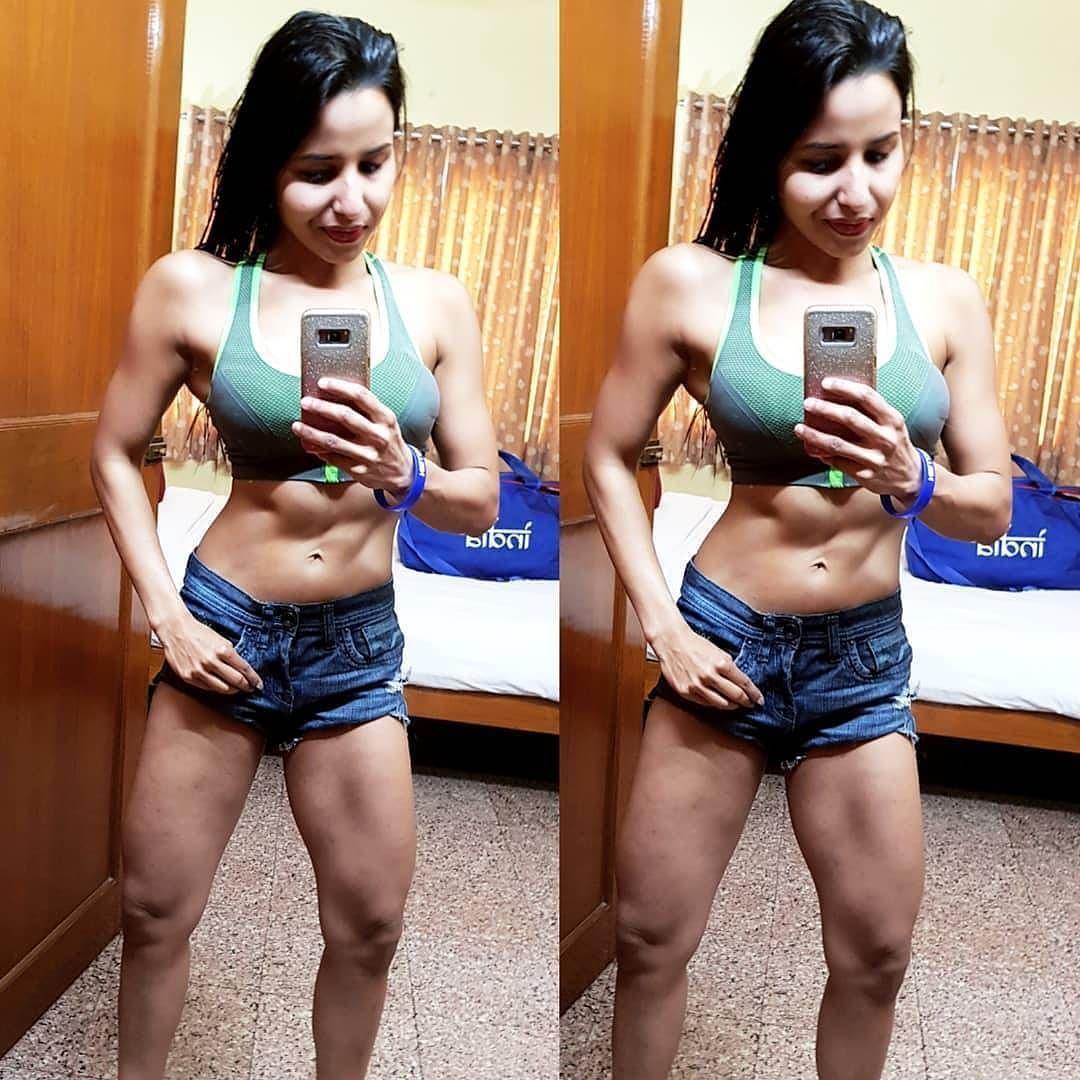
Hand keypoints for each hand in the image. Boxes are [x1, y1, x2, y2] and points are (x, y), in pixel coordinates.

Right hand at [156, 611, 262, 694]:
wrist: (176, 629)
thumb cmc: (199, 632)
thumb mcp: (221, 640)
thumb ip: (231, 655)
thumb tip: (242, 669)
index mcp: (223, 651)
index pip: (244, 669)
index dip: (253, 678)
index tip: (258, 684)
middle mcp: (212, 662)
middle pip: (236, 681)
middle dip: (246, 686)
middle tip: (250, 688)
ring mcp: (199, 671)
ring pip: (223, 689)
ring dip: (233, 690)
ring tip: (236, 689)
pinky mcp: (189, 677)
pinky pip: (207, 688)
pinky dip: (217, 688)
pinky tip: (221, 686)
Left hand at [292, 378, 413, 495]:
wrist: (403, 474)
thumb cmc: (388, 442)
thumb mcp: (386, 423)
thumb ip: (366, 411)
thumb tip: (333, 398)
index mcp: (386, 419)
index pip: (361, 396)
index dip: (340, 387)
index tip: (322, 383)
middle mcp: (379, 436)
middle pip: (345, 417)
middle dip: (321, 408)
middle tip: (305, 402)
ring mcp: (369, 455)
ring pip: (334, 441)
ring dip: (312, 433)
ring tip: (297, 426)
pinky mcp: (360, 471)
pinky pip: (333, 458)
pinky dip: (319, 451)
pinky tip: (309, 445)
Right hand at [652, 621, 764, 710]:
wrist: (672, 642)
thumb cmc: (694, 644)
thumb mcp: (718, 652)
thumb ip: (729, 667)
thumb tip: (740, 682)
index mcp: (722, 664)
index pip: (744, 684)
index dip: (754, 694)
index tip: (759, 700)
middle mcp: (710, 676)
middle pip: (736, 696)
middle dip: (746, 702)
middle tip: (750, 704)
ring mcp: (697, 686)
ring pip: (722, 704)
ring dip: (732, 706)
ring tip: (736, 705)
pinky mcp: (686, 692)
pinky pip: (705, 703)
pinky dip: (715, 703)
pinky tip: (719, 701)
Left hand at [794, 378, 921, 500]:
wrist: (910, 478)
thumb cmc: (894, 444)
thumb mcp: (892, 425)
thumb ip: (872, 413)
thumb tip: (837, 398)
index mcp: (893, 420)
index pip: (868, 397)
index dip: (845, 388)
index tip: (826, 383)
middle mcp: (885, 438)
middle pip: (850, 418)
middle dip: (825, 409)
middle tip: (808, 403)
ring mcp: (875, 458)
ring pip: (838, 444)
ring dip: (814, 435)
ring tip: (799, 428)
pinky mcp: (865, 475)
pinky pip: (837, 462)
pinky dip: (822, 454)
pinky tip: (811, 448)